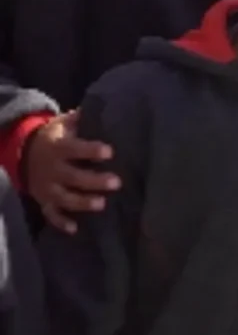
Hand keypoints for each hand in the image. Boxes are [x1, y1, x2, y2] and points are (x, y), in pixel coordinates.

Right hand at [23, 111, 116, 230]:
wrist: (23, 153)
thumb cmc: (53, 137)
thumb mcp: (63, 123)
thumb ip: (80, 118)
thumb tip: (103, 105)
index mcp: (58, 147)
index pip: (75, 149)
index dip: (91, 150)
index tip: (110, 151)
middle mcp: (52, 169)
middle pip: (73, 177)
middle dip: (94, 181)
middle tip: (117, 182)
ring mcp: (46, 187)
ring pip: (64, 198)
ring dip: (82, 203)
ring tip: (101, 204)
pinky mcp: (43, 201)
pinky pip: (50, 214)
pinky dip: (60, 222)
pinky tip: (74, 229)